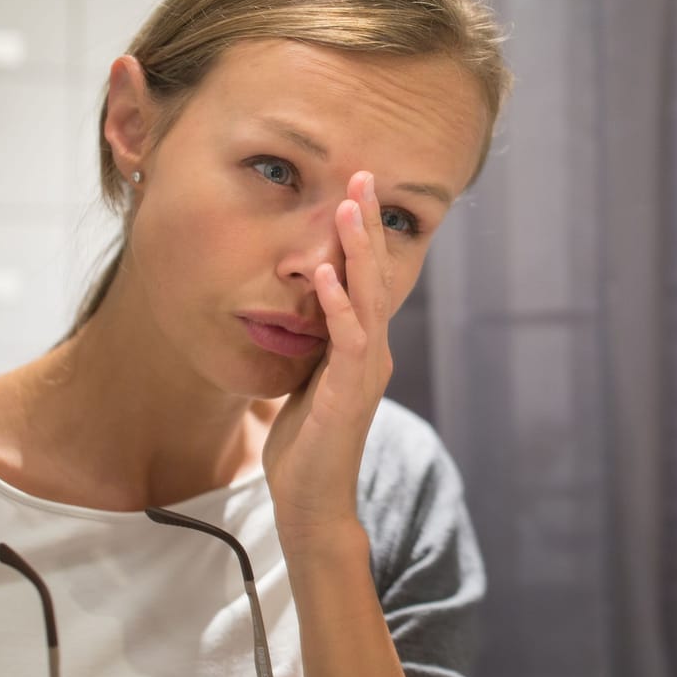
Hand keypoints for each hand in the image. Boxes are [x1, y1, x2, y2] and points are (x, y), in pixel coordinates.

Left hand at [264, 171, 395, 542]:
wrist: (313, 501)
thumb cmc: (306, 446)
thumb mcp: (307, 382)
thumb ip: (313, 346)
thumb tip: (297, 312)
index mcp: (365, 347)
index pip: (369, 279)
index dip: (365, 234)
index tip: (356, 188)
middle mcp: (374, 351)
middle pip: (378, 276)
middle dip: (370, 225)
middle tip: (365, 176)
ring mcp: (366, 370)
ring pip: (369, 298)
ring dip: (359, 250)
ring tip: (349, 206)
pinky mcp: (348, 392)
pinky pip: (347, 338)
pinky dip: (338, 303)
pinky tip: (325, 272)